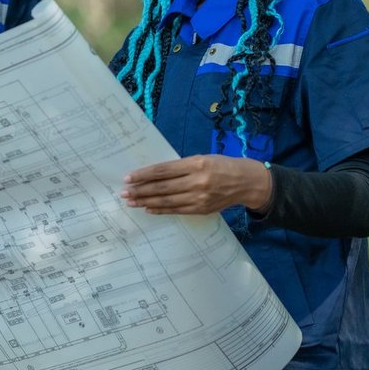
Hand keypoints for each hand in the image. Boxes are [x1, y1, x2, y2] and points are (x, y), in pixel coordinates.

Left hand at [120, 155, 272, 215]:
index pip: (164, 170)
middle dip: (140, 190)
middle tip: (124, 192)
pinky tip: (148, 208)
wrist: (244, 182)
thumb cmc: (221, 166)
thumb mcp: (202, 158)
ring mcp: (199, 197)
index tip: (128, 177)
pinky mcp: (201, 209)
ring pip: (167, 201)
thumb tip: (154, 174)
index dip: (144, 175)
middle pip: (162, 187)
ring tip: (131, 201)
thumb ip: (181, 167)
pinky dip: (160, 210)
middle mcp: (197, 181)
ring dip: (146, 201)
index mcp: (196, 164)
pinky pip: (176, 210)